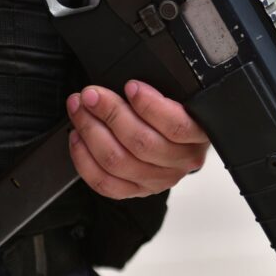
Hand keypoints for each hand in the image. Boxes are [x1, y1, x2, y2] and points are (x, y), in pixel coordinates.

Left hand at [67, 81, 209, 200]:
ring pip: (118, 161)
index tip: (130, 86)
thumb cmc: (174, 111)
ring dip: (92, 131)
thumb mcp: (179, 95)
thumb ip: (160, 90)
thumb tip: (128, 84)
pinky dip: (85, 159)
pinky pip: (105, 182)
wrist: (176, 138)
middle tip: (91, 94)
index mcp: (198, 135)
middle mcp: (181, 161)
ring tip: (79, 110)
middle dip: (110, 113)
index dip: (149, 106)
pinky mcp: (136, 191)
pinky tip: (78, 137)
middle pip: (141, 143)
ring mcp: (158, 179)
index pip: (175, 125)